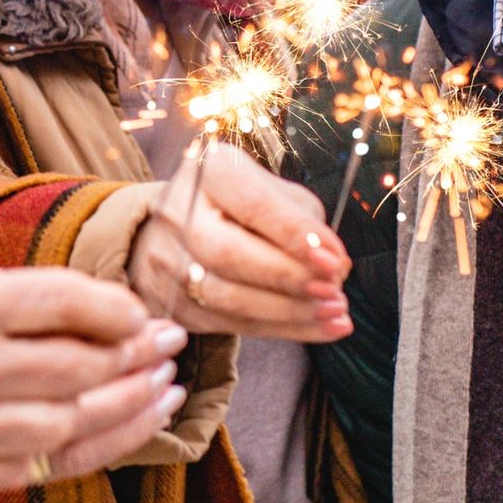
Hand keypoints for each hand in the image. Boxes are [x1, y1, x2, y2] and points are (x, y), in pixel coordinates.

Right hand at [0, 253, 189, 493]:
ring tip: (163, 392)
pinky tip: (117, 432)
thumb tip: (97, 308)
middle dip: (139, 357)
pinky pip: (39, 469)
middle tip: (172, 348)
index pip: (68, 304)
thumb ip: (16, 289)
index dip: (123, 311)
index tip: (149, 313)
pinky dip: (88, 451)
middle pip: (79, 368)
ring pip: (71, 427)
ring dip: (129, 409)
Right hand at [127, 141, 350, 341]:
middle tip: (334, 289)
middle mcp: (178, 213)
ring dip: (290, 311)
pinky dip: (283, 330)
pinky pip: (231, 323)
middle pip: (228, 254)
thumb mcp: (271, 190)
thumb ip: (303, 219)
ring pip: (227, 297)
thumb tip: (334, 266)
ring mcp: (167, 260)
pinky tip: (320, 328)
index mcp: (208, 172)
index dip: (295, 235)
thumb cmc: (240, 205)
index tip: (335, 259)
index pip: (251, 205)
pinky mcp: (172, 301)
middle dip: (289, 276)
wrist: (178, 226)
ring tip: (334, 312)